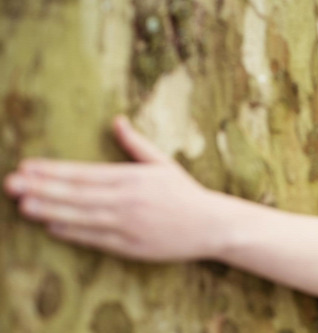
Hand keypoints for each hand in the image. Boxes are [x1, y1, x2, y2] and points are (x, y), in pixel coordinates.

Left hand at [3, 116, 223, 260]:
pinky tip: (52, 227)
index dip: (53, 170)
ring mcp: (128, 225)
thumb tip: (116, 120)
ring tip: (23, 206)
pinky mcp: (131, 247)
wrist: (211, 226)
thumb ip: (135, 144)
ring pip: (81, 217)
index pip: (84, 173)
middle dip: (41, 189)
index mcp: (133, 178)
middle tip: (11, 184)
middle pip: (76, 195)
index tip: (27, 166)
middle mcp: (127, 201)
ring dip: (49, 211)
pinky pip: (95, 239)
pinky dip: (73, 233)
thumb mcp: (163, 163)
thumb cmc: (185, 193)